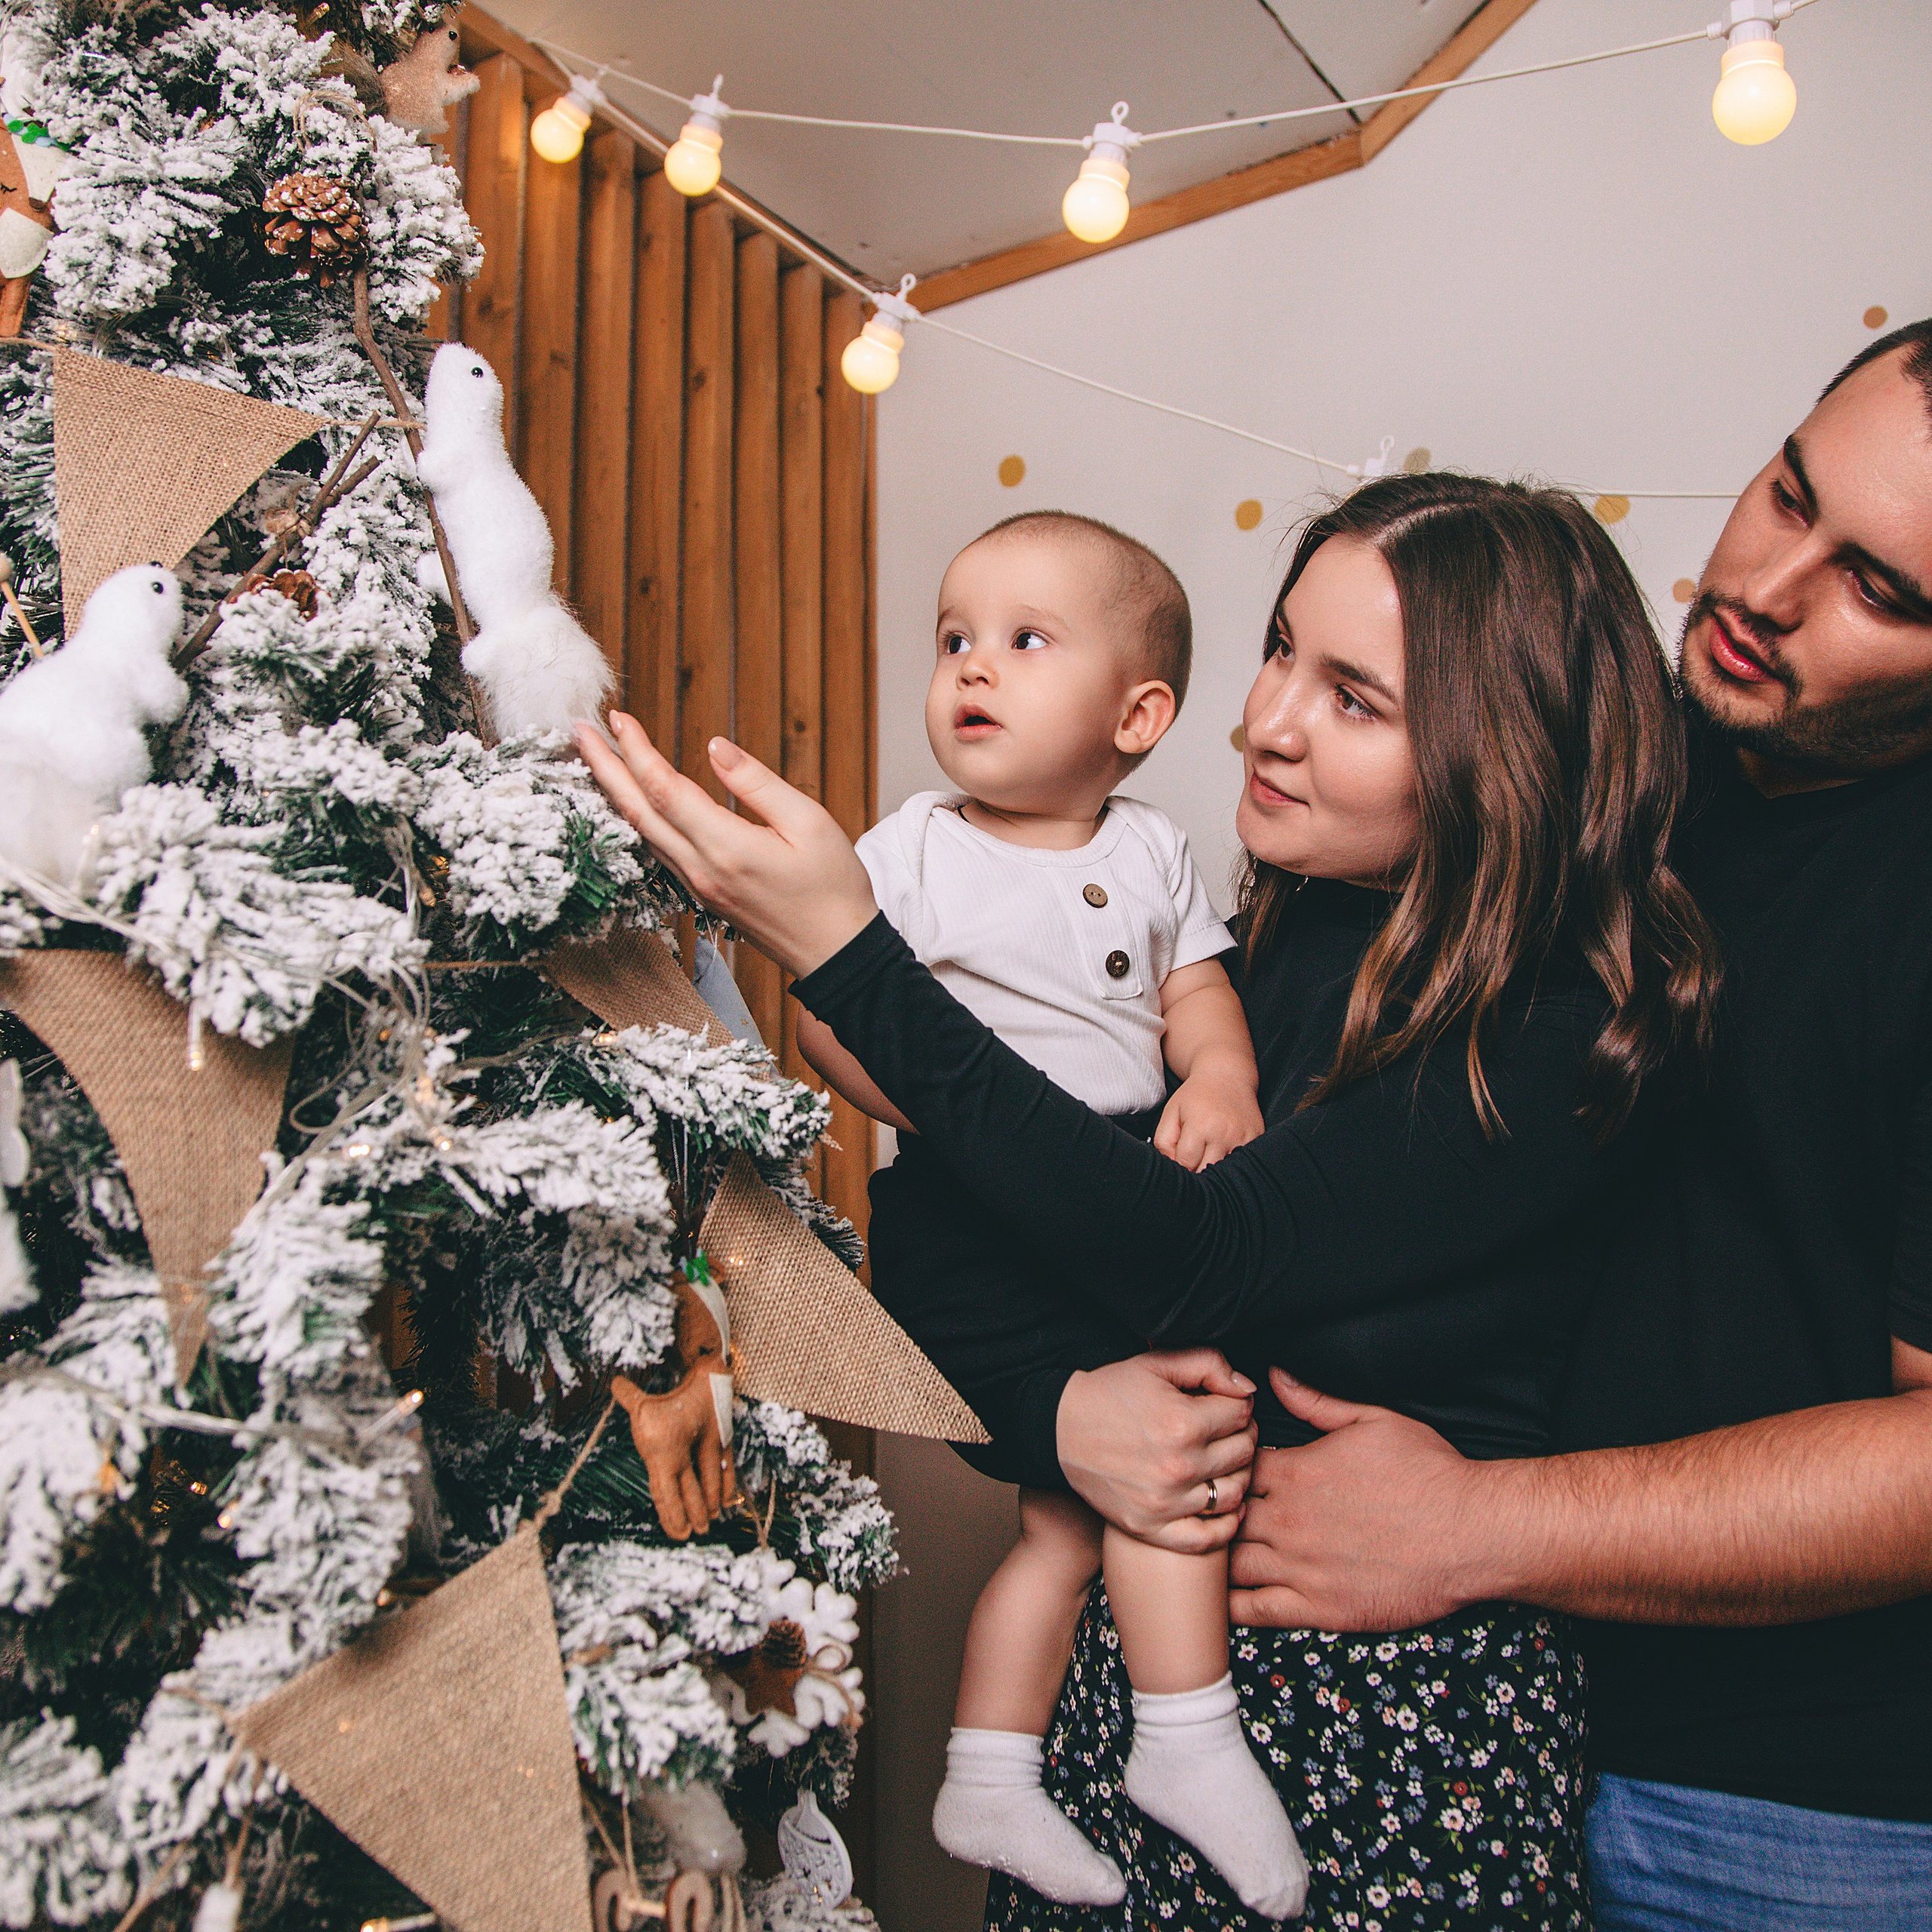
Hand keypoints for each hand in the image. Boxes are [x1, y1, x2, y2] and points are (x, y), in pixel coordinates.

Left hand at [574, 714, 878, 976]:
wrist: (837, 953)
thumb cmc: (834, 888)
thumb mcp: (809, 822)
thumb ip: (756, 783)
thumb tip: (715, 747)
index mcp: (727, 847)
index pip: (665, 790)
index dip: (636, 751)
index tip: (618, 718)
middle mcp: (701, 869)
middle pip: (638, 812)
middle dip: (604, 768)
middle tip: (578, 731)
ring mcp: (698, 886)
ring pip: (642, 833)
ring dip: (614, 792)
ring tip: (596, 759)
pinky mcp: (703, 894)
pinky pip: (657, 851)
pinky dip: (636, 819)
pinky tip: (631, 802)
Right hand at [1057, 1350, 1258, 1554]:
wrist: (1059, 1428)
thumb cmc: (1110, 1393)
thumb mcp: (1156, 1363)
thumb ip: (1209, 1363)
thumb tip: (1248, 1388)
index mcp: (1182, 1423)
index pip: (1242, 1414)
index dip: (1238, 1403)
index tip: (1224, 1403)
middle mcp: (1178, 1467)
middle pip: (1243, 1452)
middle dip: (1241, 1434)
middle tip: (1225, 1429)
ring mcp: (1165, 1503)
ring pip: (1234, 1493)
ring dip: (1237, 1475)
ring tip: (1221, 1461)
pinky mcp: (1150, 1527)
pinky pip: (1207, 1539)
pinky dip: (1225, 1526)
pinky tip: (1225, 1507)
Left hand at [1155, 1069, 1264, 1170]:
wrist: (1227, 1075)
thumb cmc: (1196, 1095)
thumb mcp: (1171, 1112)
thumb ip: (1164, 1141)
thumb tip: (1173, 1165)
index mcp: (1200, 1125)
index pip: (1186, 1162)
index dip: (1180, 1163)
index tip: (1182, 1154)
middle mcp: (1224, 1133)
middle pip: (1206, 1171)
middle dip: (1196, 1168)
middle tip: (1195, 1155)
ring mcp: (1243, 1136)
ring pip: (1226, 1171)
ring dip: (1215, 1167)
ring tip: (1209, 1152)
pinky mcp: (1256, 1137)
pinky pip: (1243, 1162)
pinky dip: (1233, 1161)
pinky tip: (1225, 1148)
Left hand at [1228, 1370, 1502, 1629]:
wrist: (1473, 1533)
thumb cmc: (1429, 1473)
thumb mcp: (1372, 1420)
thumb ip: (1315, 1401)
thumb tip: (1275, 1377)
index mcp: (1296, 1473)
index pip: (1230, 1469)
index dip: (1221, 1470)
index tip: (1224, 1472)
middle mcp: (1288, 1520)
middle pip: (1221, 1516)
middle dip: (1211, 1513)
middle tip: (1208, 1514)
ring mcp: (1300, 1567)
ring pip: (1228, 1564)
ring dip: (1215, 1557)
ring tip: (1209, 1553)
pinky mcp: (1317, 1608)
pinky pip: (1253, 1611)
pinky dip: (1228, 1606)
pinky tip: (1217, 1600)